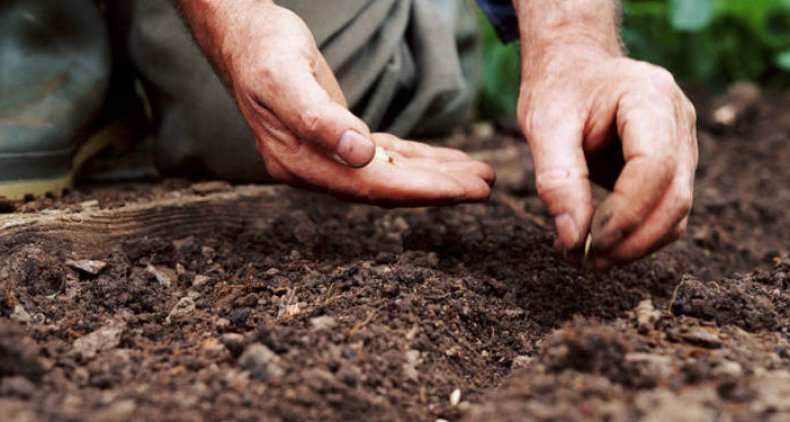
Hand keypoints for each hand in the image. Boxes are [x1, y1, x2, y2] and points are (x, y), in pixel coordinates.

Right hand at [178, 0, 493, 205]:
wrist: (243, 36)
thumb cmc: (263, 51)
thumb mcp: (286, 78)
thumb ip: (319, 119)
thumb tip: (360, 155)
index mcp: (301, 163)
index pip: (372, 186)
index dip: (422, 190)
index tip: (464, 191)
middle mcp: (315, 169)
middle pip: (387, 188)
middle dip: (439, 189)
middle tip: (486, 187)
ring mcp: (326, 158)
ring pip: (391, 175)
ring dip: (435, 176)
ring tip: (478, 176)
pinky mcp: (338, 141)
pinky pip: (385, 157)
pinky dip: (417, 159)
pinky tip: (444, 161)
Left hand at [519, 47, 697, 270]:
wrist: (575, 68)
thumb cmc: (558, 89)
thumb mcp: (544, 125)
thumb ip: (557, 179)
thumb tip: (571, 238)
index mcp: (651, 97)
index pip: (655, 167)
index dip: (624, 213)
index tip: (585, 243)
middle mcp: (679, 120)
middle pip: (676, 197)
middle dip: (631, 241)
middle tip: (584, 264)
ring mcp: (684, 143)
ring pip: (677, 212)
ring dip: (635, 246)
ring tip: (586, 260)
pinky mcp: (674, 165)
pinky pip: (665, 211)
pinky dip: (636, 236)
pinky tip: (598, 244)